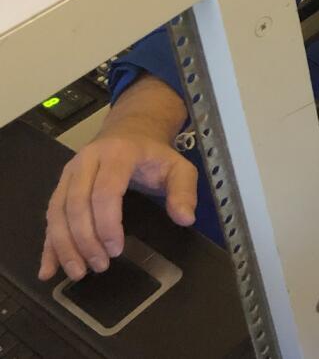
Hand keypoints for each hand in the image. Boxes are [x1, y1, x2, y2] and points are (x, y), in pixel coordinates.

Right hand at [40, 75, 193, 282]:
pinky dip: (48, 245)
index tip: (117, 250)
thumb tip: (185, 219)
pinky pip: (50, 217)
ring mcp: (69, 173)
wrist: (131, 131)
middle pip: (76, 204)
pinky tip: (48, 270)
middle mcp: (86, 161)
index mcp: (117, 153)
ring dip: (64, 246)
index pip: (105, 192)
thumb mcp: (178, 166)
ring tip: (79, 273)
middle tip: (101, 266)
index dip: (107, 224)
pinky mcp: (60, 186)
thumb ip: (184, 191)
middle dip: (85, 240)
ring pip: (57, 212)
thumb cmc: (154, 154)